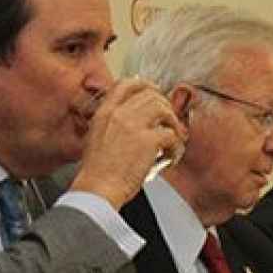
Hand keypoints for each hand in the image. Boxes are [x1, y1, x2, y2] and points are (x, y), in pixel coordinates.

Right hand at [71, 77, 185, 206]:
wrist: (98, 189)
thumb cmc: (97, 171)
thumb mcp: (96, 137)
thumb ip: (111, 123)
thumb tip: (131, 119)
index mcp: (105, 112)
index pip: (127, 84)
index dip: (146, 85)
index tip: (155, 93)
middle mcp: (119, 114)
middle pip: (151, 95)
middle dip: (165, 107)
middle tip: (169, 122)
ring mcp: (134, 125)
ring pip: (164, 109)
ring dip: (173, 124)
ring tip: (172, 139)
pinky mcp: (148, 141)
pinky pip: (172, 135)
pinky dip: (176, 147)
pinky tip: (171, 157)